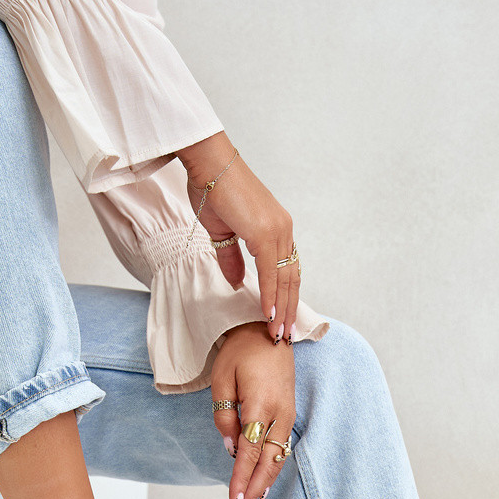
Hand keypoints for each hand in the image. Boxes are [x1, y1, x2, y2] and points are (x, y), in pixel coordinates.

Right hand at [178, 131, 299, 345]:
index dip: (285, 297)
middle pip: (291, 278)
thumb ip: (231, 258)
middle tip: (286, 336)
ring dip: (282, 309)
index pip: (286, 270)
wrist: (207, 162)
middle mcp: (282, 229)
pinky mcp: (265, 232)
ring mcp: (277, 230)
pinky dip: (271, 295)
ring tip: (279, 333)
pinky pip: (271, 272)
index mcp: (276, 229)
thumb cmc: (211, 188)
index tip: (282, 319)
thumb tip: (236, 282)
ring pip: (285, 279)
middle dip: (289, 310)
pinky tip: (270, 314)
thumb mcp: (221, 232)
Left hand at [210, 321, 294, 498]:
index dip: (240, 480)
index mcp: (261, 405)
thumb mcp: (221, 379)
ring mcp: (289, 415)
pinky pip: (281, 448)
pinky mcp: (289, 414)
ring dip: (263, 483)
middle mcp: (280, 414)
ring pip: (278, 459)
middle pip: (268, 463)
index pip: (249, 453)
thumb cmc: (241, 351)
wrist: (268, 329)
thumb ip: (224, 416)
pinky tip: (261, 483)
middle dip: (253, 491)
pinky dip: (271, 468)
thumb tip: (231, 449)